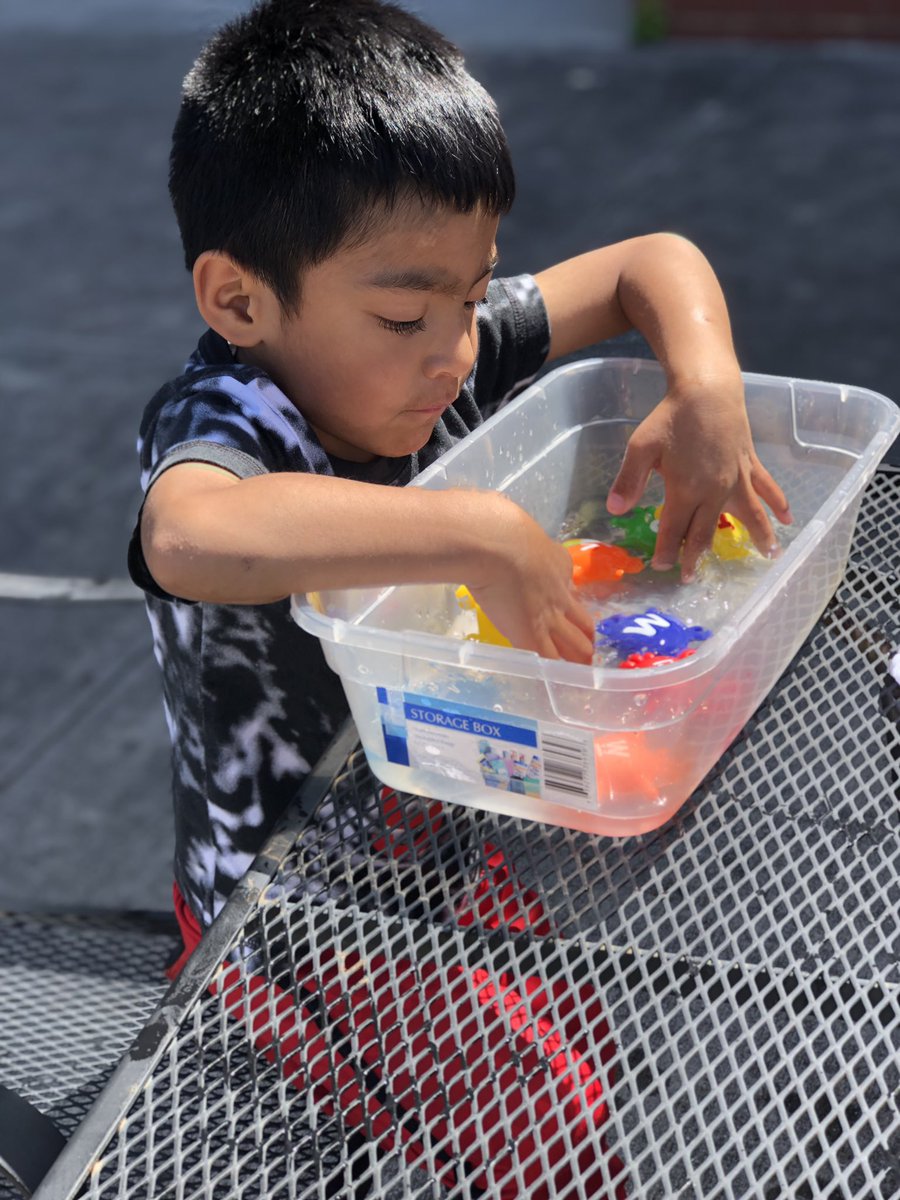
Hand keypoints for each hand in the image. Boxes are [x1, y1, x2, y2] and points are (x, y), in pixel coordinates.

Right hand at [466, 495, 595, 662]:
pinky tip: (560, 687)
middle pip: (584, 622)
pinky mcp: (532, 636)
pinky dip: (556, 676)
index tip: (566, 610)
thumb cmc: (493, 524)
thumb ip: (504, 531)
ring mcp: (549, 616)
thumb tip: (485, 517)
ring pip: (576, 645)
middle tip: (587, 652)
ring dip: (579, 660)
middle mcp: (560, 592)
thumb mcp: (510, 522)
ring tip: (581, 676)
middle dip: (587, 638)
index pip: (568, 586)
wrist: (491, 540)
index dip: (569, 602)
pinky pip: (550, 662)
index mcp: (557, 562)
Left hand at [606, 374, 792, 580]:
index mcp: (686, 490)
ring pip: (748, 516)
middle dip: (696, 556)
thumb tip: (616, 510)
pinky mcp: (750, 464)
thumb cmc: (671, 418)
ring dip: (756, 538)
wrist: (707, 390)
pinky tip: (788, 519)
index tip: (663, 567)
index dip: (667, 551)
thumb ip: (629, 480)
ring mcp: (736, 479)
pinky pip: (767, 488)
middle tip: (690, 577)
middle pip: (705, 532)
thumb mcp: (641, 447)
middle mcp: (714, 491)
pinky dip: (779, 503)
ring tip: (767, 557)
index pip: (674, 530)